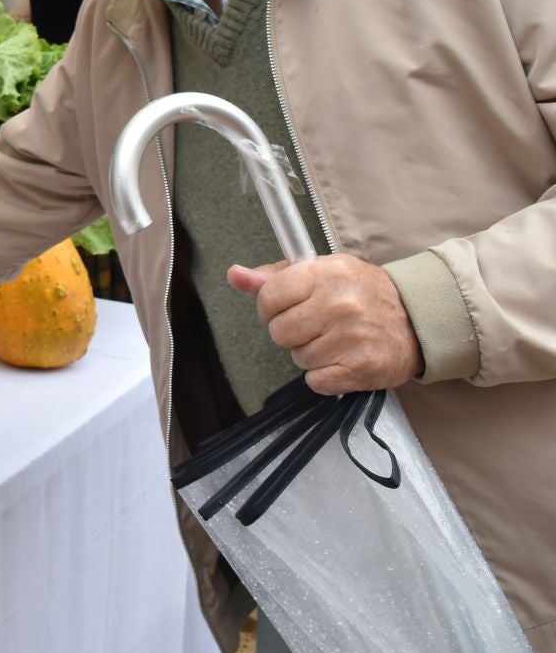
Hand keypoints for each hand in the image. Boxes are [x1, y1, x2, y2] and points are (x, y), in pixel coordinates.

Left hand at [228, 255, 422, 394]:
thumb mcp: (322, 271)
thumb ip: (275, 276)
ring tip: (335, 340)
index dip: (270, 307)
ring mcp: (351, 339)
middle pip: (279, 332)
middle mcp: (339, 305)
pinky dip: (324, 376)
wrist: (417, 320)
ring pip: (298, 358)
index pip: (269, 296)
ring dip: (310, 354)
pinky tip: (342, 359)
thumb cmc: (362, 293)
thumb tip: (234, 275)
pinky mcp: (360, 369)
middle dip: (290, 332)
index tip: (285, 308)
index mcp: (326, 274)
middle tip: (315, 325)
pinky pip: (315, 381)